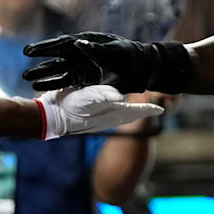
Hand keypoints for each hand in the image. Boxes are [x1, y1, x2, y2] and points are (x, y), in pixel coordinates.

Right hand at [23, 32, 157, 93]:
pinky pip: (63, 81)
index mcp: (85, 43)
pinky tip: (37, 87)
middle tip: (23, 57)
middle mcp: (79, 54)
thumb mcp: (113, 51)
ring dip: (42, 73)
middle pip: (55, 55)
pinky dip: (51, 83)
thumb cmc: (127, 55)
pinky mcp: (82, 78)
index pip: (61, 43)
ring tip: (25, 78)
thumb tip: (78, 43)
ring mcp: (79, 66)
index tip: (29, 50)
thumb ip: (95, 49)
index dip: (45, 47)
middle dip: (39, 58)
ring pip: (56, 70)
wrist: (138, 69)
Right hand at [36, 84, 164, 139]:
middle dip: (142, 110)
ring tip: (141, 107)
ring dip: (131, 109)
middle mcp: (107, 116)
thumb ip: (103, 96)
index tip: (162, 109)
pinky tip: (115, 104)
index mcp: (110, 113)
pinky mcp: (90, 113)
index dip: (147, 110)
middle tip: (157, 108)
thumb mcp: (86, 100)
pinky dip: (115, 106)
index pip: (134, 111)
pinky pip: (108, 110)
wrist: (51, 117)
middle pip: (130, 113)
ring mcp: (99, 116)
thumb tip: (120, 96)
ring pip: (121, 112)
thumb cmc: (69, 109)